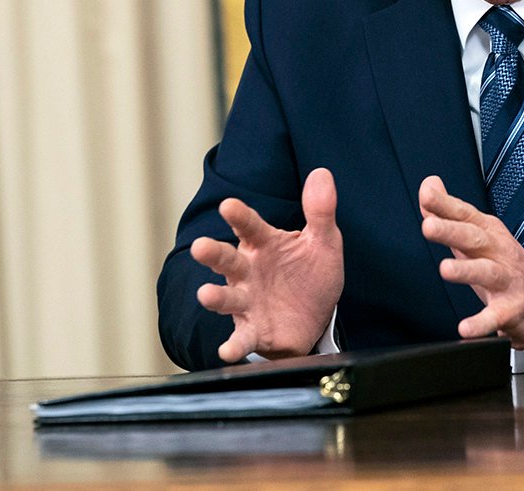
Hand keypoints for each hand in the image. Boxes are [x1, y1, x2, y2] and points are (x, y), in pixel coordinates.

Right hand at [190, 168, 343, 362]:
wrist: (315, 317)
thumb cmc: (310, 274)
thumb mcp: (323, 242)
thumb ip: (320, 211)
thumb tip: (322, 173)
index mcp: (264, 243)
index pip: (250, 226)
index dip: (239, 215)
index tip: (228, 205)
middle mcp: (248, 270)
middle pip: (227, 259)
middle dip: (212, 253)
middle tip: (200, 247)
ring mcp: (247, 300)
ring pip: (227, 296)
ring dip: (215, 296)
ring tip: (206, 295)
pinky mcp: (252, 328)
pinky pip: (241, 337)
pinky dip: (234, 345)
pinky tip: (227, 350)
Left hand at [419, 175, 523, 349]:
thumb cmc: (504, 264)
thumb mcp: (478, 235)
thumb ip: (450, 212)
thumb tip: (429, 186)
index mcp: (488, 233)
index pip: (465, 214)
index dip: (445, 204)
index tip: (426, 195)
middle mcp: (498, 252)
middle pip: (474, 238)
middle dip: (451, 231)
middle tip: (428, 227)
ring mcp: (507, 280)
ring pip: (487, 272)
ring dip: (467, 270)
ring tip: (445, 269)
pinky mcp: (511, 309)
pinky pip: (495, 316)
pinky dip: (481, 323)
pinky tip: (465, 328)